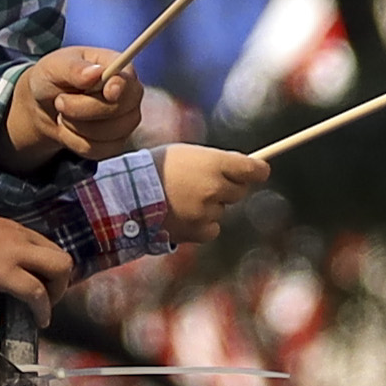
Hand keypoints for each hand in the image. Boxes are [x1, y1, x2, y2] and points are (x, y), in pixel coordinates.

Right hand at [0, 202, 81, 308]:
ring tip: (41, 310)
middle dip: (60, 284)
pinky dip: (43, 309)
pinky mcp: (4, 272)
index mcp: (11, 229)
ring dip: (56, 294)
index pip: (46, 247)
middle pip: (62, 259)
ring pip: (59, 270)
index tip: (41, 285)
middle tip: (44, 300)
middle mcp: (20, 237)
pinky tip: (38, 321)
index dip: (49, 270)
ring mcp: (14, 253)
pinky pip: (36, 292)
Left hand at [3, 46, 140, 164]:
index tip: (108, 92)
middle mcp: (129, 95)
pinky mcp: (116, 143)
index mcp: (118, 68)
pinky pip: (97, 150)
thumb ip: (73, 68)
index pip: (128, 81)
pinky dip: (74, 141)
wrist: (44, 105)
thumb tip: (95, 73)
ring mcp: (126, 121)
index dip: (120, 88)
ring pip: (108, 134)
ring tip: (64, 112)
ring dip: (75, 125)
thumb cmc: (53, 78)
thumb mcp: (54, 66)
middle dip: (82, 109)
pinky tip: (68, 128)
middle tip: (59, 101)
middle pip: (118, 110)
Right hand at [158, 145, 273, 233]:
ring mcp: (209, 211)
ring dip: (208, 205)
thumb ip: (214, 161)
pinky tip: (180, 215)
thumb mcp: (185, 154)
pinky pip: (211, 227)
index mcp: (215, 163)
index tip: (257, 171)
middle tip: (204, 183)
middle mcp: (217, 188)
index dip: (258, 170)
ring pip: (220, 209)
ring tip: (179, 198)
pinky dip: (201, 223)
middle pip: (239, 191)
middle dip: (227, 187)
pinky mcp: (200, 231)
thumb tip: (242, 168)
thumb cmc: (155, 168)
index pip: (255, 170)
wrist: (127, 195)